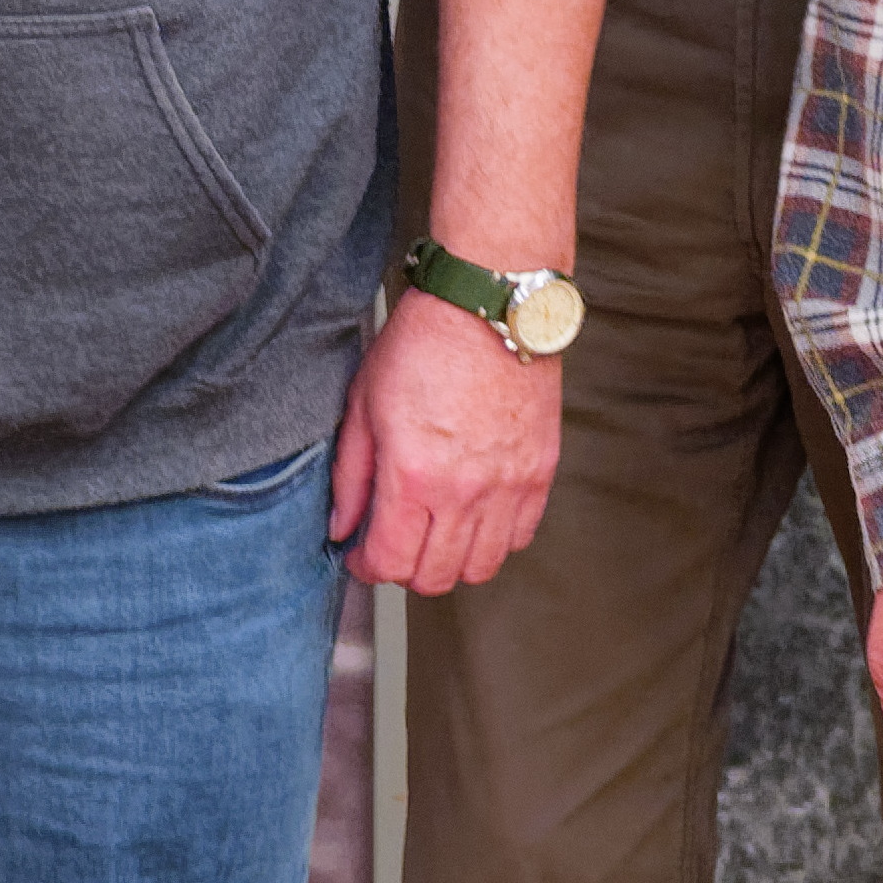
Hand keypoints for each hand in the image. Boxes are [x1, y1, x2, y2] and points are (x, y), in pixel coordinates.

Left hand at [329, 284, 559, 593]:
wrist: (488, 306)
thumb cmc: (424, 344)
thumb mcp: (363, 404)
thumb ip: (351, 476)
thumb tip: (342, 527)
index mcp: (414, 475)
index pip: (390, 561)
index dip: (367, 568)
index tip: (361, 555)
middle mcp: (465, 491)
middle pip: (435, 577)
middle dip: (405, 570)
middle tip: (394, 544)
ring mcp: (508, 485)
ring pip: (481, 567)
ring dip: (451, 561)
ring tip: (435, 533)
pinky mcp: (540, 472)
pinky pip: (520, 537)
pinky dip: (495, 539)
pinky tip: (474, 515)